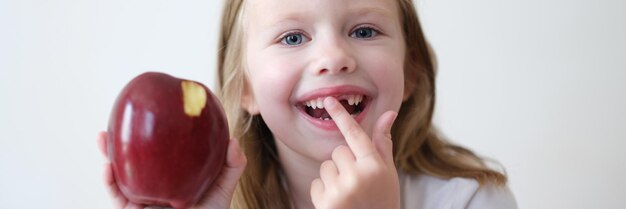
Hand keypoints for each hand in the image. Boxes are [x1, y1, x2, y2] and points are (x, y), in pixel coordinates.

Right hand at [97, 131, 246, 208]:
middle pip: (134, 156)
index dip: (152, 130)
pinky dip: (110, 182)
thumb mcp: (223, 187)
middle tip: (117, 119)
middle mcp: (154, 182)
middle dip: (122, 138)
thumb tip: (233, 140)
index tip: (149, 109)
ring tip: (103, 136)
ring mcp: (141, 195)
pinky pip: (117, 195)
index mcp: (172, 173)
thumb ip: (231, 165)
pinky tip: (108, 168)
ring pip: (120, 173)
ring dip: (108, 155)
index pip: (159, 148)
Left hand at [310, 97, 399, 208]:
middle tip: (358, 183)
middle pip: (338, 151)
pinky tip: (338, 204)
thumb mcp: (388, 174)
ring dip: (333, 178)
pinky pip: (316, 184)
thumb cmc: (383, 201)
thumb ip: (382, 143)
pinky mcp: (325, 203)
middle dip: (344, 163)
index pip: (355, 134)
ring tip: (349, 196)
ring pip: (326, 167)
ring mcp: (340, 191)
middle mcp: (357, 176)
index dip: (342, 116)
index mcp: (375, 166)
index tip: (329, 101)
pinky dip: (323, 193)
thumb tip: (388, 113)